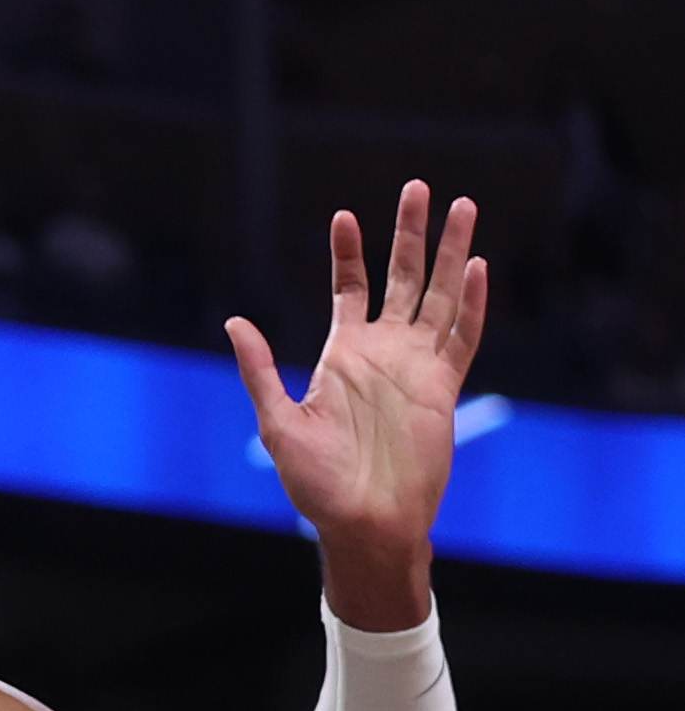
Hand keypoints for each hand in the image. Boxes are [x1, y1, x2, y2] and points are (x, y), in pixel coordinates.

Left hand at [225, 181, 483, 625]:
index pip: (350, 288)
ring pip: (440, 296)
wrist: (363, 523)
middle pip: (403, 278)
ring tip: (462, 206)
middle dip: (410, 234)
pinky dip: (471, 304)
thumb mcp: (277, 422)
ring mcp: (417, 367)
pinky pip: (462, 338)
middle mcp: (384, 353)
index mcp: (342, 354)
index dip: (349, 253)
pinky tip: (476, 268)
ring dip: (451, 252)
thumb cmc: (317, 484)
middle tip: (417, 187)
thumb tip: (234, 322)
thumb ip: (260, 370)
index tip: (345, 216)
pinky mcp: (444, 388)